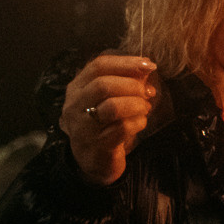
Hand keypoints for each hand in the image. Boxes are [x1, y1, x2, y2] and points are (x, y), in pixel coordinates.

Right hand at [59, 53, 158, 185]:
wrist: (95, 160)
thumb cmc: (105, 123)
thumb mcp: (110, 98)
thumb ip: (125, 80)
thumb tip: (146, 65)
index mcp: (77, 88)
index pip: (98, 66)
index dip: (126, 63)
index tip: (148, 65)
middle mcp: (75, 106)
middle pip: (103, 85)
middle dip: (132, 85)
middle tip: (148, 91)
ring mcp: (83, 127)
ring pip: (112, 107)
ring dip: (136, 104)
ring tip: (145, 107)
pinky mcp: (97, 145)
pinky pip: (122, 128)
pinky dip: (138, 122)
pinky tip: (140, 122)